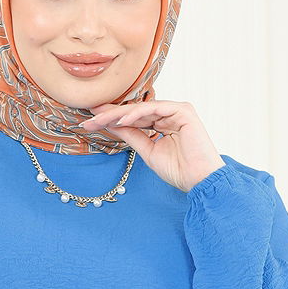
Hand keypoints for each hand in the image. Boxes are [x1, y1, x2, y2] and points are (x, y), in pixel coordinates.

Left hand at [78, 100, 225, 192]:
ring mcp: (177, 110)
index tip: (90, 122)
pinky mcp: (183, 110)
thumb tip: (111, 125)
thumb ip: (132, 136)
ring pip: (142, 108)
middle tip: (88, 118)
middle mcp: (169, 114)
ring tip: (99, 120)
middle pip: (135, 111)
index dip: (112, 119)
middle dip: (110, 115)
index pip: (133, 118)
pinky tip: (120, 120)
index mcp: (162, 123)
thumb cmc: (179, 170)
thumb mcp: (147, 151)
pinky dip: (136, 113)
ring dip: (119, 113)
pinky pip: (154, 108)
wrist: (199, 180)